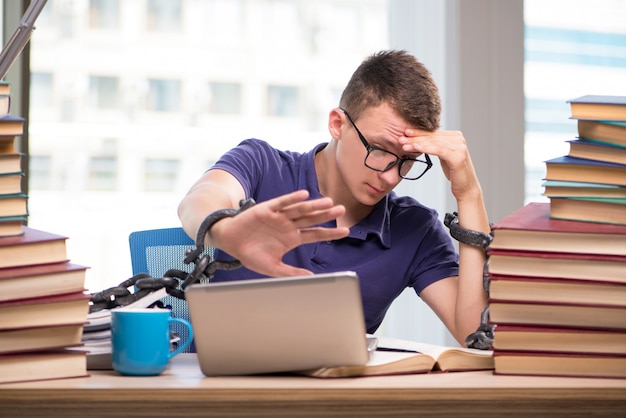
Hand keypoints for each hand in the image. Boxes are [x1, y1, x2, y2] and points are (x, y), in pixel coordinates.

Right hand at [209, 190, 348, 276]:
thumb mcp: (273, 268)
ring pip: (300, 209)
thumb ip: (291, 272)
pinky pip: (282, 203)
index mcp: (292, 238)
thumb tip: (311, 278)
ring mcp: (279, 216)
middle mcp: (289, 225)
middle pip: (311, 219)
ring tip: (328, 202)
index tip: (346, 231)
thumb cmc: (250, 254)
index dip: (330, 232)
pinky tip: (304, 195)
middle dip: (326, 215)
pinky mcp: (267, 209)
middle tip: (342, 210)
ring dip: (314, 205)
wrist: (230, 242)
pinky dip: (292, 199)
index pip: (315, 234)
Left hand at [399, 129, 481, 201]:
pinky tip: (415, 148)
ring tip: (404, 144)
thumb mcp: (443, 155)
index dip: (418, 132)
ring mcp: (460, 146)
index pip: (433, 133)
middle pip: (432, 137)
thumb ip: (436, 145)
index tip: (405, 132)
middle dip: (415, 138)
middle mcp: (459, 139)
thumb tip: (421, 139)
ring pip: (433, 143)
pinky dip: (426, 148)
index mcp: (455, 136)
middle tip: (401, 138)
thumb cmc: (454, 172)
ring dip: (417, 143)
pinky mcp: (458, 156)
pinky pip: (438, 150)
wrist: (466, 188)